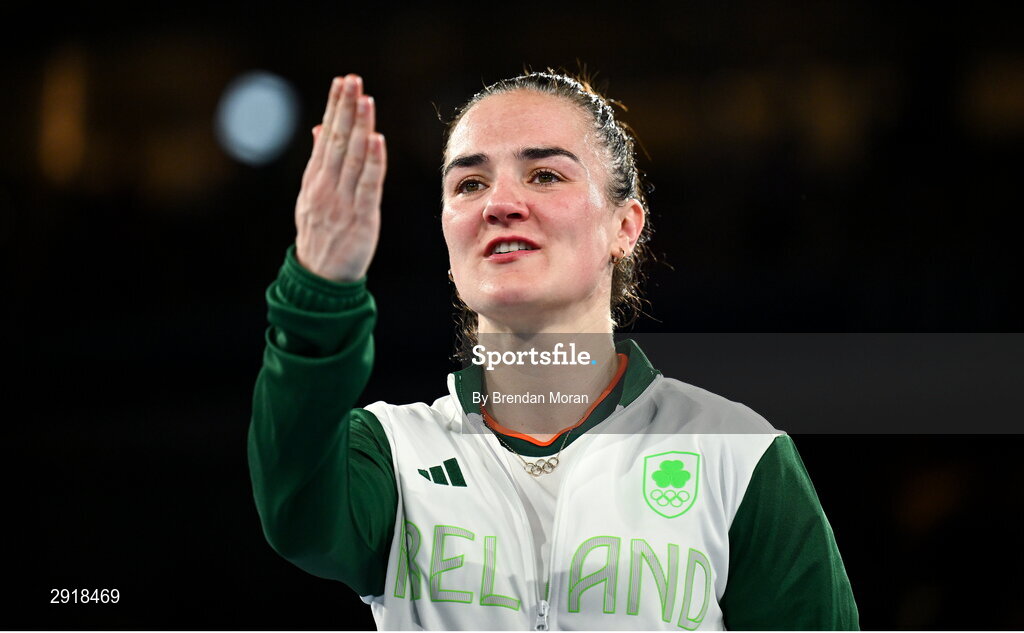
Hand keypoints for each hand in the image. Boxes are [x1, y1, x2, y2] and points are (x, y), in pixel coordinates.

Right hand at [294, 74, 385, 281]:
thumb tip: (321, 128)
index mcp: (314, 180)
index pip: (326, 135)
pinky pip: (368, 184)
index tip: (342, 82)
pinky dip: (373, 161)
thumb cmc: (322, 234)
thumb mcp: (313, 197)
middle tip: (352, 80)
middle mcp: (325, 186)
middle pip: (337, 140)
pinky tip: (377, 138)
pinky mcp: (360, 217)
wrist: (320, 277)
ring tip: (365, 99)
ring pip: (352, 157)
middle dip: (345, 108)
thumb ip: (320, 163)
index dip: (335, 108)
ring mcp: (341, 201)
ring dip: (360, 126)